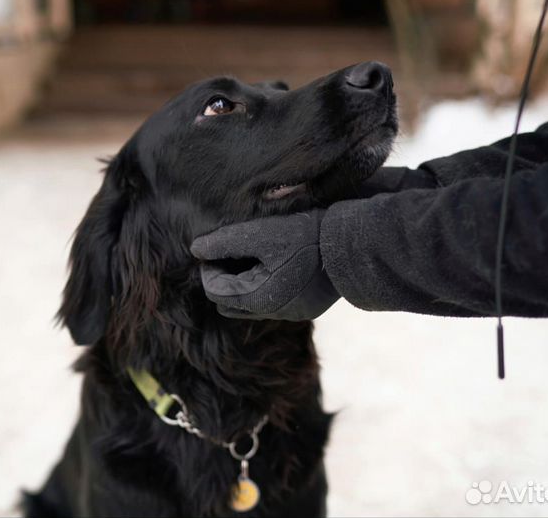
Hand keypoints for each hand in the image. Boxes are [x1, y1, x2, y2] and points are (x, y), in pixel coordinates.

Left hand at [190, 209, 338, 319]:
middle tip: (230, 252)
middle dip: (223, 279)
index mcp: (257, 298)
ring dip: (243, 284)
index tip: (214, 248)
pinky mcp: (304, 309)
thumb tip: (195, 250)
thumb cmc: (305, 236)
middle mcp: (271, 313)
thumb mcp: (260, 233)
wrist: (352, 246)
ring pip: (250, 305)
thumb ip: (224, 242)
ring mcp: (290, 314)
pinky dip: (264, 287)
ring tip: (251, 256)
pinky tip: (272, 264)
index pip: (214, 290)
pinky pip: (272, 303)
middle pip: (229, 303)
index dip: (209, 268)